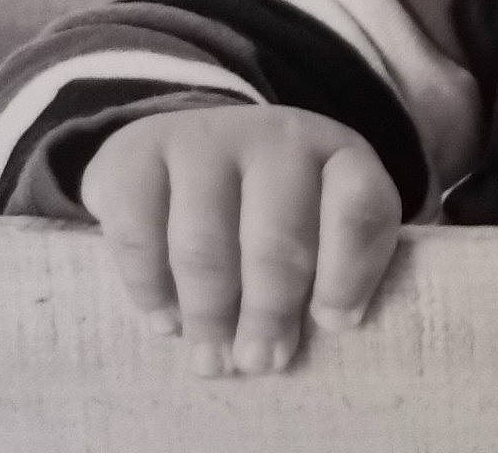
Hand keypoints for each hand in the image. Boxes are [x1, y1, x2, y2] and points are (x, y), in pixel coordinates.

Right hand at [79, 105, 402, 375]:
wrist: (190, 147)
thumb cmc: (273, 203)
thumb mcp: (324, 216)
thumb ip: (340, 260)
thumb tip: (334, 322)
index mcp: (338, 153)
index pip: (360, 207)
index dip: (349, 272)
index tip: (333, 324)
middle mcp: (276, 135)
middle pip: (277, 236)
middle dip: (269, 311)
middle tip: (260, 363)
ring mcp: (204, 139)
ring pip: (205, 244)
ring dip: (209, 313)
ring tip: (213, 360)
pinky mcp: (137, 155)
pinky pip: (138, 235)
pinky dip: (149, 288)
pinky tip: (165, 322)